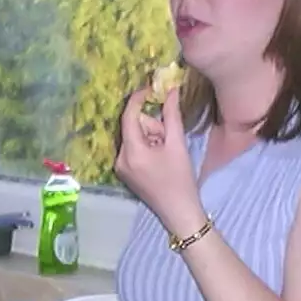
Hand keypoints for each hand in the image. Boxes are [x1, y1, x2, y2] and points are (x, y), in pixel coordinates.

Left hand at [115, 85, 205, 236]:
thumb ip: (172, 115)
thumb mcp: (177, 145)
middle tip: (169, 139)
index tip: (151, 88)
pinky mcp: (125, 172)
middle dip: (152, 126)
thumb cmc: (180, 180)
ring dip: (151, 137)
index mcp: (131, 151)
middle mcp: (120, 158)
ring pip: (134, 137)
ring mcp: (120, 166)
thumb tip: (171, 90)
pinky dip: (147, 147)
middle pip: (133, 126)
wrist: (178, 212)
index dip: (139, 99)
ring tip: (166, 152)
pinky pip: (133, 148)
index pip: (129, 116)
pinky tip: (160, 159)